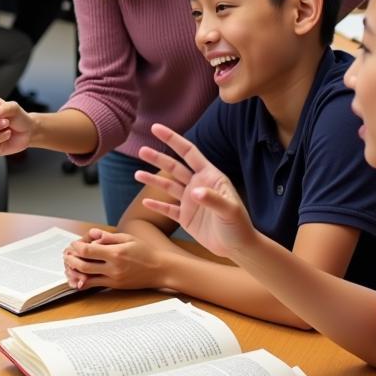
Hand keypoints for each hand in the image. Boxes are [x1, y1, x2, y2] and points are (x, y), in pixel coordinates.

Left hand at [64, 229, 165, 290]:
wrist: (160, 270)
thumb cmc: (145, 252)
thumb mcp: (128, 238)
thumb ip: (109, 237)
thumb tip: (92, 235)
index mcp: (116, 253)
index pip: (87, 251)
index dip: (76, 247)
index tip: (74, 244)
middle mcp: (113, 267)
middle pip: (83, 265)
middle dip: (71, 259)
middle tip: (67, 254)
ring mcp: (113, 278)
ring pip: (86, 277)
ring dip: (74, 271)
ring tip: (69, 265)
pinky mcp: (115, 286)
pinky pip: (94, 285)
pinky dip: (83, 281)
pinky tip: (78, 278)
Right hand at [135, 123, 254, 257]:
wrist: (238, 247)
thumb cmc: (238, 226)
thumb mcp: (230, 210)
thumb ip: (213, 199)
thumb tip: (194, 191)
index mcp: (210, 177)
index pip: (188, 152)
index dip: (173, 139)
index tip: (156, 128)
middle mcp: (198, 185)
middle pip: (174, 167)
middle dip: (158, 158)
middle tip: (141, 150)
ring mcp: (190, 202)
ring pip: (168, 186)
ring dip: (153, 179)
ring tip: (136, 174)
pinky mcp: (186, 218)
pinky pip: (167, 209)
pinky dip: (156, 205)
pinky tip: (144, 201)